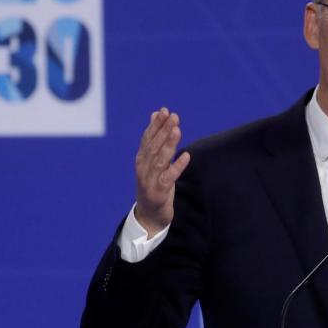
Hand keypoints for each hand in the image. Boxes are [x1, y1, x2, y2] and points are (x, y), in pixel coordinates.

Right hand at [134, 108, 190, 237]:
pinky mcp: (158, 193)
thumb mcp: (153, 161)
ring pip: (160, 160)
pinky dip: (177, 167)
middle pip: (154, 146)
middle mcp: (143, 168)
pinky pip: (169, 178)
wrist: (148, 216)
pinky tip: (186, 156)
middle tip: (174, 116)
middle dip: (163, 130)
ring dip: (169, 144)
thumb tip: (155, 114)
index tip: (164, 111)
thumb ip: (155, 139)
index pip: (148, 138)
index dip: (156, 125)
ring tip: (177, 130)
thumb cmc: (153, 185)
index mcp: (141, 159)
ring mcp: (149, 181)